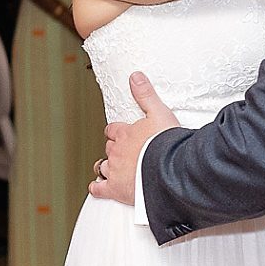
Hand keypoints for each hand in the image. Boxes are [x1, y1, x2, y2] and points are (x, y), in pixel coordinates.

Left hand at [88, 72, 179, 206]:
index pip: (113, 130)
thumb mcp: (159, 113)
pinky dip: (97, 188)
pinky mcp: (115, 189)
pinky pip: (99, 189)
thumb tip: (135, 76)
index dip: (116, 131)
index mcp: (125, 133)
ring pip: (102, 166)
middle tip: (124, 152)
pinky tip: (97, 188)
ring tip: (111, 168)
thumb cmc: (167, 143)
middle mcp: (116, 151)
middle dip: (114, 149)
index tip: (121, 133)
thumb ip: (146, 95)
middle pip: (109, 148)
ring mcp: (114, 170)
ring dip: (106, 166)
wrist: (168, 171)